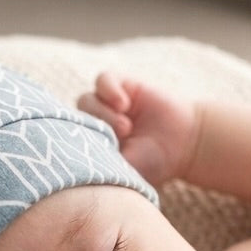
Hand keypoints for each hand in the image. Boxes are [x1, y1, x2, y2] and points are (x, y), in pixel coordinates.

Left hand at [77, 73, 198, 187]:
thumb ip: (101, 165)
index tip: (90, 154)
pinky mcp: (122, 85)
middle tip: (120, 139)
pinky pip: (104, 80)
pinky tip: (125, 104)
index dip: (72, 143)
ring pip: (86, 100)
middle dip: (94, 130)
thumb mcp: (125, 171)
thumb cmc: (153, 163)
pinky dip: (110, 90)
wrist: (185, 144)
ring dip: (103, 112)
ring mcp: (107, 104)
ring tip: (126, 126)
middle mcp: (95, 124)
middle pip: (73, 120)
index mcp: (89, 146)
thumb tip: (75, 165)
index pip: (65, 140)